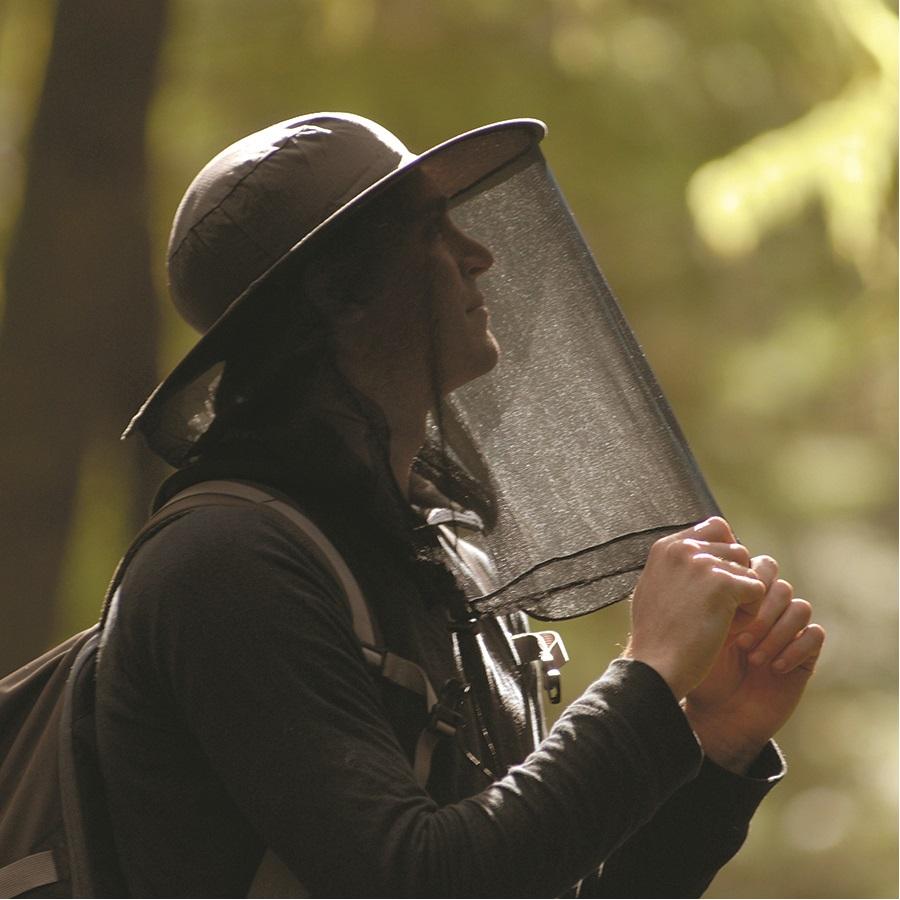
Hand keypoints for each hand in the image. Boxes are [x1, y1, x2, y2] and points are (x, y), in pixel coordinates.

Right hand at [625, 517, 766, 700]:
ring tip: (723, 619)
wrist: (656, 666)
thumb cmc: (656, 636)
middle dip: (736, 577)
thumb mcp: (656, 588)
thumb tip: (701, 550)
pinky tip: (729, 628)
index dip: (725, 554)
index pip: (715, 527)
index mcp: (665, 547)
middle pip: (736, 548)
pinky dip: (751, 612)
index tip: (719, 583)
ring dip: (744, 594)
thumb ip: (677, 566)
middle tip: (720, 608)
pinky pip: (758, 589)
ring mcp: (702, 563)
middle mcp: (683, 547)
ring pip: (749, 568)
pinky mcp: (723, 583)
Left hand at [683, 556, 824, 772]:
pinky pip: (814, 635)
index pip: (757, 567)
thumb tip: (704, 560)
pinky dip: (794, 648)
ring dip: (776, 631)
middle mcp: (765, 611)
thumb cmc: (700, 672)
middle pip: (780, 584)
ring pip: (799, 607)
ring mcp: (786, 631)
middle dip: (762, 608)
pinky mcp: (804, 656)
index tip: (725, 609)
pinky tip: (771, 668)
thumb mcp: (695, 631)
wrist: (716, 716)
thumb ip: (702, 596)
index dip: (747, 583)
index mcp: (739, 598)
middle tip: (739, 637)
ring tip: (751, 656)